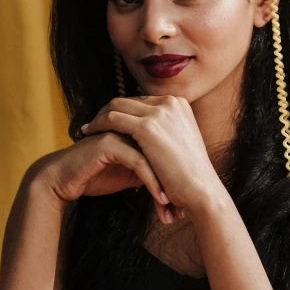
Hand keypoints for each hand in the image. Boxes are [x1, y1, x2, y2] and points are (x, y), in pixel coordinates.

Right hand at [36, 131, 176, 223]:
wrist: (62, 180)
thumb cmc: (95, 176)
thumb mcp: (129, 174)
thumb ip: (149, 168)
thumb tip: (174, 180)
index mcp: (137, 128)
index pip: (166, 147)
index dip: (177, 174)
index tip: (186, 200)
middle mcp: (130, 126)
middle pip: (163, 150)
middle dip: (175, 181)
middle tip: (183, 206)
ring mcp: (119, 132)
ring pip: (153, 156)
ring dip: (167, 183)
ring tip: (175, 206)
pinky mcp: (109, 143)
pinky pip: (138, 162)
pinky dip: (152, 182)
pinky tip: (161, 199)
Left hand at [81, 95, 221, 215]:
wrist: (202, 190)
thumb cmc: (191, 175)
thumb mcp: (180, 142)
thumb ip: (165, 130)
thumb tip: (145, 132)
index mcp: (179, 103)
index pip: (141, 100)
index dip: (123, 110)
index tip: (108, 120)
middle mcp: (170, 102)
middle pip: (128, 99)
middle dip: (108, 110)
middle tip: (93, 123)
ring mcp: (160, 112)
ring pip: (117, 105)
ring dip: (100, 116)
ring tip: (88, 129)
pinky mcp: (148, 126)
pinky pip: (113, 119)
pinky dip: (98, 124)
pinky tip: (89, 134)